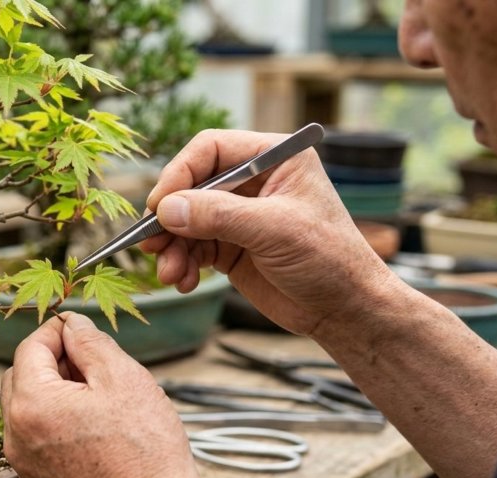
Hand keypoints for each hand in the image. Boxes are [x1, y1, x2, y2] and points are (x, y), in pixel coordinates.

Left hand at [0, 313, 210, 477]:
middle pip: (20, 378)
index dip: (55, 331)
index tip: (79, 328)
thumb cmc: (145, 447)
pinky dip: (54, 424)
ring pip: (27, 410)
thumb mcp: (122, 377)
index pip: (29, 348)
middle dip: (51, 362)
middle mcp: (16, 436)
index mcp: (32, 404)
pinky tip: (91, 428)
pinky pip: (35, 441)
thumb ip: (89, 341)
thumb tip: (70, 322)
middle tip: (90, 362)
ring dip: (52, 393)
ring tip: (95, 397)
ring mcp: (24, 466)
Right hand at [141, 129, 400, 335]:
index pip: (211, 149)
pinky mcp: (231, 246)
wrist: (345, 310)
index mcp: (273, 158)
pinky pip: (192, 248)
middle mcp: (253, 182)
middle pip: (191, 186)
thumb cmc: (329, 259)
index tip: (160, 206)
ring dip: (172, 247)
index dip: (180, 174)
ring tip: (170, 274)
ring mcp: (239, 215)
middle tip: (151, 244)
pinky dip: (182, 264)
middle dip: (169, 218)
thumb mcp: (275, 230)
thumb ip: (219, 215)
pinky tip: (183, 282)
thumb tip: (166, 209)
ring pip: (186, 221)